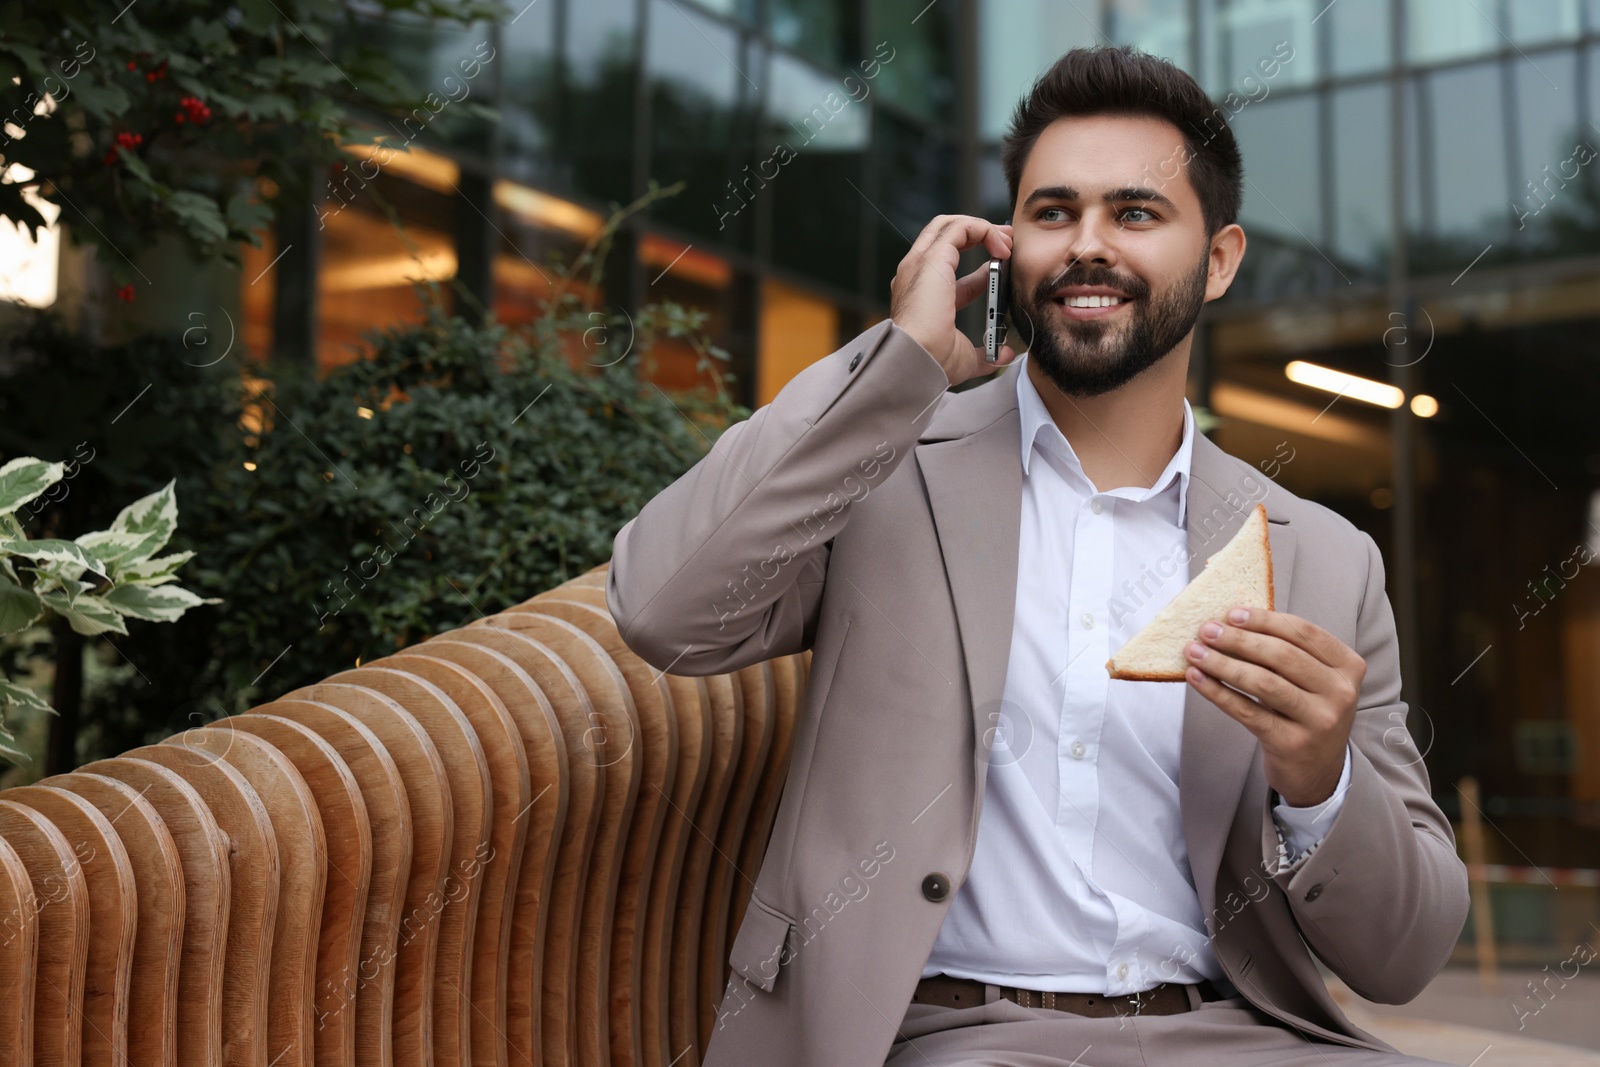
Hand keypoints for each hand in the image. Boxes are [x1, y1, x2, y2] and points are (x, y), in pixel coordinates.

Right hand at [889, 214, 1018, 386]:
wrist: (917, 360)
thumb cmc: (932, 361)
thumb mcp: (964, 357)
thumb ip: (985, 354)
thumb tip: (1002, 354)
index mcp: (920, 295)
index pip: (952, 273)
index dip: (982, 270)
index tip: (1004, 269)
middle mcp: (916, 274)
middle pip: (944, 235)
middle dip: (978, 232)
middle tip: (1006, 241)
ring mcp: (921, 263)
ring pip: (950, 225)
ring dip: (983, 228)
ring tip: (1007, 241)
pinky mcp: (932, 257)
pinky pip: (960, 227)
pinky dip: (984, 230)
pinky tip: (1001, 248)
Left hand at [1182, 607, 1363, 807]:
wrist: (1319, 771)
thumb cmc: (1306, 713)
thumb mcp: (1311, 680)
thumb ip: (1286, 652)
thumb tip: (1232, 621)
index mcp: (1347, 666)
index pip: (1303, 633)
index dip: (1265, 620)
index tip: (1232, 613)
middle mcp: (1340, 692)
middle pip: (1282, 656)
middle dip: (1239, 640)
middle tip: (1206, 630)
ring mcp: (1319, 720)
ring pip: (1263, 683)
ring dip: (1223, 663)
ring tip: (1194, 652)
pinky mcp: (1292, 743)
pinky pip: (1247, 711)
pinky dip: (1217, 692)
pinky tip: (1197, 678)